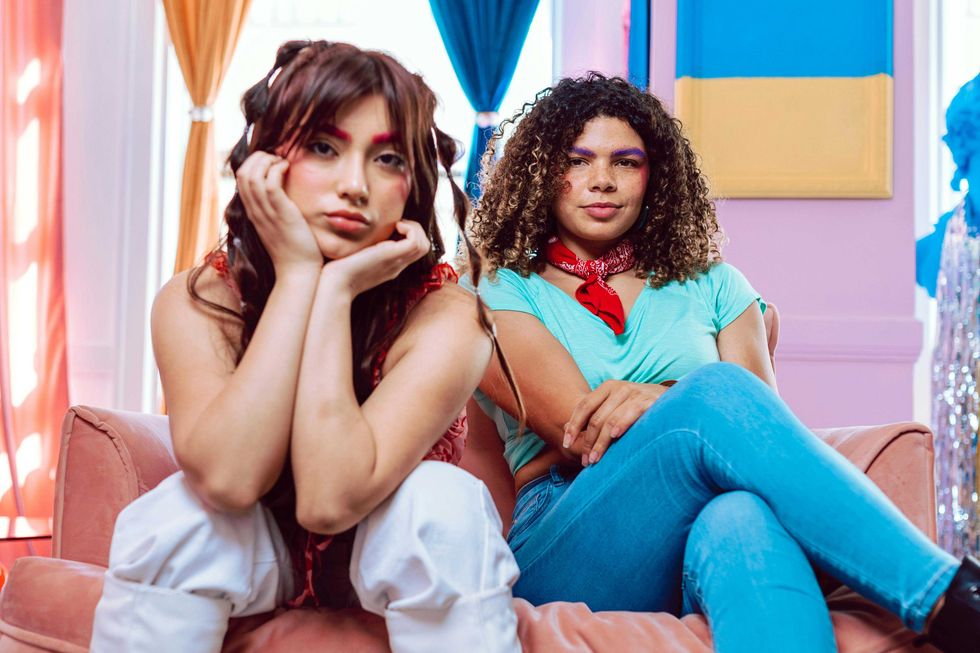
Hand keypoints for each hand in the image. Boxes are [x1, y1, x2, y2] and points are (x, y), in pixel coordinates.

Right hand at [236, 151, 321, 274]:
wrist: (298, 271)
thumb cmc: (294, 250)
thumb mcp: (278, 226)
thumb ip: (275, 210)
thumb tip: (280, 192)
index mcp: (254, 213)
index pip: (241, 179)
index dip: (252, 163)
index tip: (270, 161)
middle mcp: (256, 211)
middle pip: (243, 173)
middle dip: (257, 157)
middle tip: (275, 157)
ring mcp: (266, 213)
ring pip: (253, 176)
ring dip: (267, 161)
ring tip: (281, 161)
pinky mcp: (280, 214)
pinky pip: (270, 184)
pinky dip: (276, 169)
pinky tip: (287, 168)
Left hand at [320, 220, 430, 296]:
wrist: (335, 284)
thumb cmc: (336, 271)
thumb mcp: (353, 256)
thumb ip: (360, 247)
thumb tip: (352, 231)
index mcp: (389, 265)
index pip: (414, 250)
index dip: (409, 234)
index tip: (393, 226)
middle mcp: (397, 265)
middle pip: (423, 247)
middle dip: (415, 229)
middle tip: (397, 224)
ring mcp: (396, 263)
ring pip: (424, 244)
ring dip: (414, 228)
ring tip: (397, 225)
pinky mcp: (392, 257)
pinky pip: (416, 242)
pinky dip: (411, 229)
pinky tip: (396, 226)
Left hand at [562, 381, 667, 465]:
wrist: (677, 401)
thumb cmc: (640, 409)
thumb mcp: (616, 407)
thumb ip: (595, 416)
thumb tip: (565, 431)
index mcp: (608, 387)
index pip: (584, 406)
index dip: (573, 425)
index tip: (566, 443)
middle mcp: (620, 387)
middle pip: (596, 417)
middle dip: (588, 442)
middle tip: (585, 461)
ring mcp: (636, 393)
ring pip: (610, 420)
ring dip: (601, 443)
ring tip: (595, 460)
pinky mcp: (650, 401)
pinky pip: (631, 414)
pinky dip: (621, 425)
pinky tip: (615, 438)